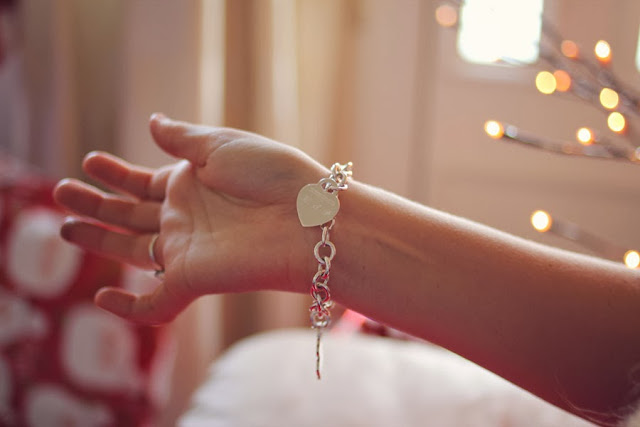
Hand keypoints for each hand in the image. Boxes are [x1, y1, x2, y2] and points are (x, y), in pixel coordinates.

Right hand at [54, 114, 327, 323]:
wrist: (309, 217)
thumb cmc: (274, 175)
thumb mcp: (223, 145)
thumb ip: (182, 139)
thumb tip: (152, 122)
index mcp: (193, 184)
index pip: (144, 182)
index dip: (116, 173)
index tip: (90, 160)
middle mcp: (186, 218)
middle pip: (130, 214)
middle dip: (95, 203)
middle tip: (62, 192)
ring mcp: (187, 250)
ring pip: (131, 251)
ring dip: (97, 239)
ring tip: (64, 223)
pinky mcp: (193, 281)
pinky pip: (154, 304)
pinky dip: (127, 308)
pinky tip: (101, 297)